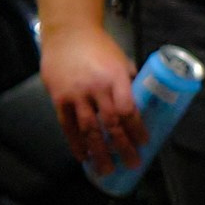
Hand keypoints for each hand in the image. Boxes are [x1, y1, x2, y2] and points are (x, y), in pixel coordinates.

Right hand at [40, 24, 145, 171]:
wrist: (69, 35)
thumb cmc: (100, 46)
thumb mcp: (122, 60)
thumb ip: (129, 82)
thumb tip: (141, 102)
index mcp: (116, 78)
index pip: (128, 109)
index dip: (136, 128)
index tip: (145, 142)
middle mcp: (96, 89)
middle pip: (110, 123)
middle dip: (122, 146)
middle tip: (132, 163)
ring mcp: (76, 95)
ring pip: (88, 129)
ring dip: (99, 151)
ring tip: (106, 169)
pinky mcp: (59, 99)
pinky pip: (68, 126)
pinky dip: (75, 143)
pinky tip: (83, 157)